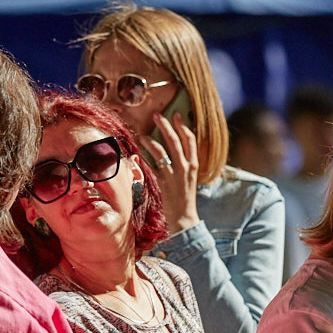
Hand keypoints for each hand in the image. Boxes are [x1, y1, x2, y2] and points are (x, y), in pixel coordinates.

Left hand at [142, 111, 200, 234]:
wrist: (184, 217)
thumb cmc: (185, 198)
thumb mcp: (189, 178)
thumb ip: (184, 164)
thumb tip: (174, 151)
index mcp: (193, 164)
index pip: (190, 140)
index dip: (183, 126)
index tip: (177, 116)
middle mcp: (185, 167)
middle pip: (175, 140)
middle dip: (166, 125)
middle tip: (156, 115)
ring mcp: (174, 175)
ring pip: (162, 151)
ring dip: (151, 140)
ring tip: (142, 134)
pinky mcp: (163, 182)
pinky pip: (152, 166)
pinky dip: (144, 157)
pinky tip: (138, 152)